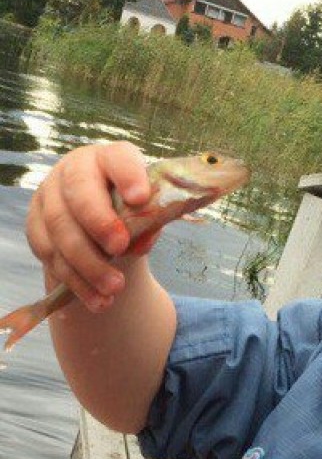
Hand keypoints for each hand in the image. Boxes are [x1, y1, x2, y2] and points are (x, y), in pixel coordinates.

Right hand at [26, 141, 151, 310]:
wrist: (98, 230)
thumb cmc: (128, 214)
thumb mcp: (145, 215)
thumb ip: (149, 222)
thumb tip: (141, 239)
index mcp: (108, 160)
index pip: (117, 159)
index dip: (128, 175)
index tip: (140, 197)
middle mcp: (73, 171)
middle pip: (79, 192)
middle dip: (99, 222)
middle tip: (120, 249)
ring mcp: (49, 197)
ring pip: (60, 229)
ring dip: (88, 264)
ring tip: (114, 289)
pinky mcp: (35, 225)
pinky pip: (50, 255)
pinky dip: (75, 282)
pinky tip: (97, 300)